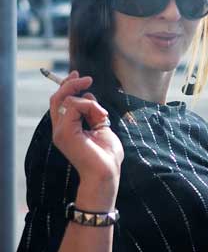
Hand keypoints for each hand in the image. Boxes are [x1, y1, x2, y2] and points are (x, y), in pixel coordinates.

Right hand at [50, 71, 123, 185]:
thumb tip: (88, 95)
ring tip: (102, 115)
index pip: (60, 103)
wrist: (106, 174)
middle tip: (86, 79)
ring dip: (88, 102)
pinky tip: (100, 117)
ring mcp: (60, 131)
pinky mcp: (65, 132)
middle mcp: (60, 130)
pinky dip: (90, 106)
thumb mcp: (102, 126)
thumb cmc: (107, 156)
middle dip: (71, 84)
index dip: (68, 87)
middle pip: (57, 99)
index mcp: (67, 129)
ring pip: (66, 100)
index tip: (80, 77)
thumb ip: (93, 112)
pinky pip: (74, 106)